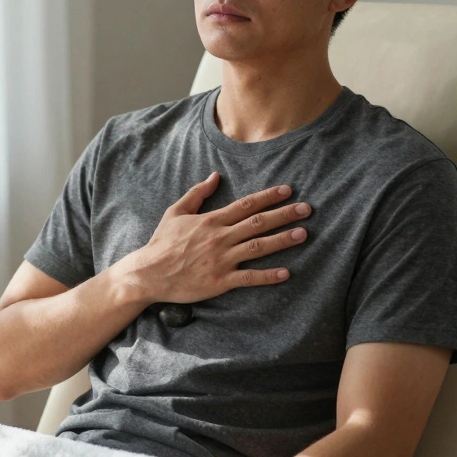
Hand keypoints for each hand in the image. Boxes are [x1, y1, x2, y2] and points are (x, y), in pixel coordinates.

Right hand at [115, 172, 310, 304]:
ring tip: (303, 234)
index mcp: (211, 220)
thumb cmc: (162, 242)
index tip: (288, 190)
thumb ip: (196, 194)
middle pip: (258, 223)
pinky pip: (249, 278)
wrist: (149, 273)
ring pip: (258, 247)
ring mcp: (221, 260)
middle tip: (307, 209)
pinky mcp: (220, 281)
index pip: (246, 204)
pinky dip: (268, 276)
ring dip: (282, 240)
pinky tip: (286, 273)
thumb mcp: (175, 212)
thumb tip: (214, 176)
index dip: (268, 196)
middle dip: (284, 214)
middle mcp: (220, 238)